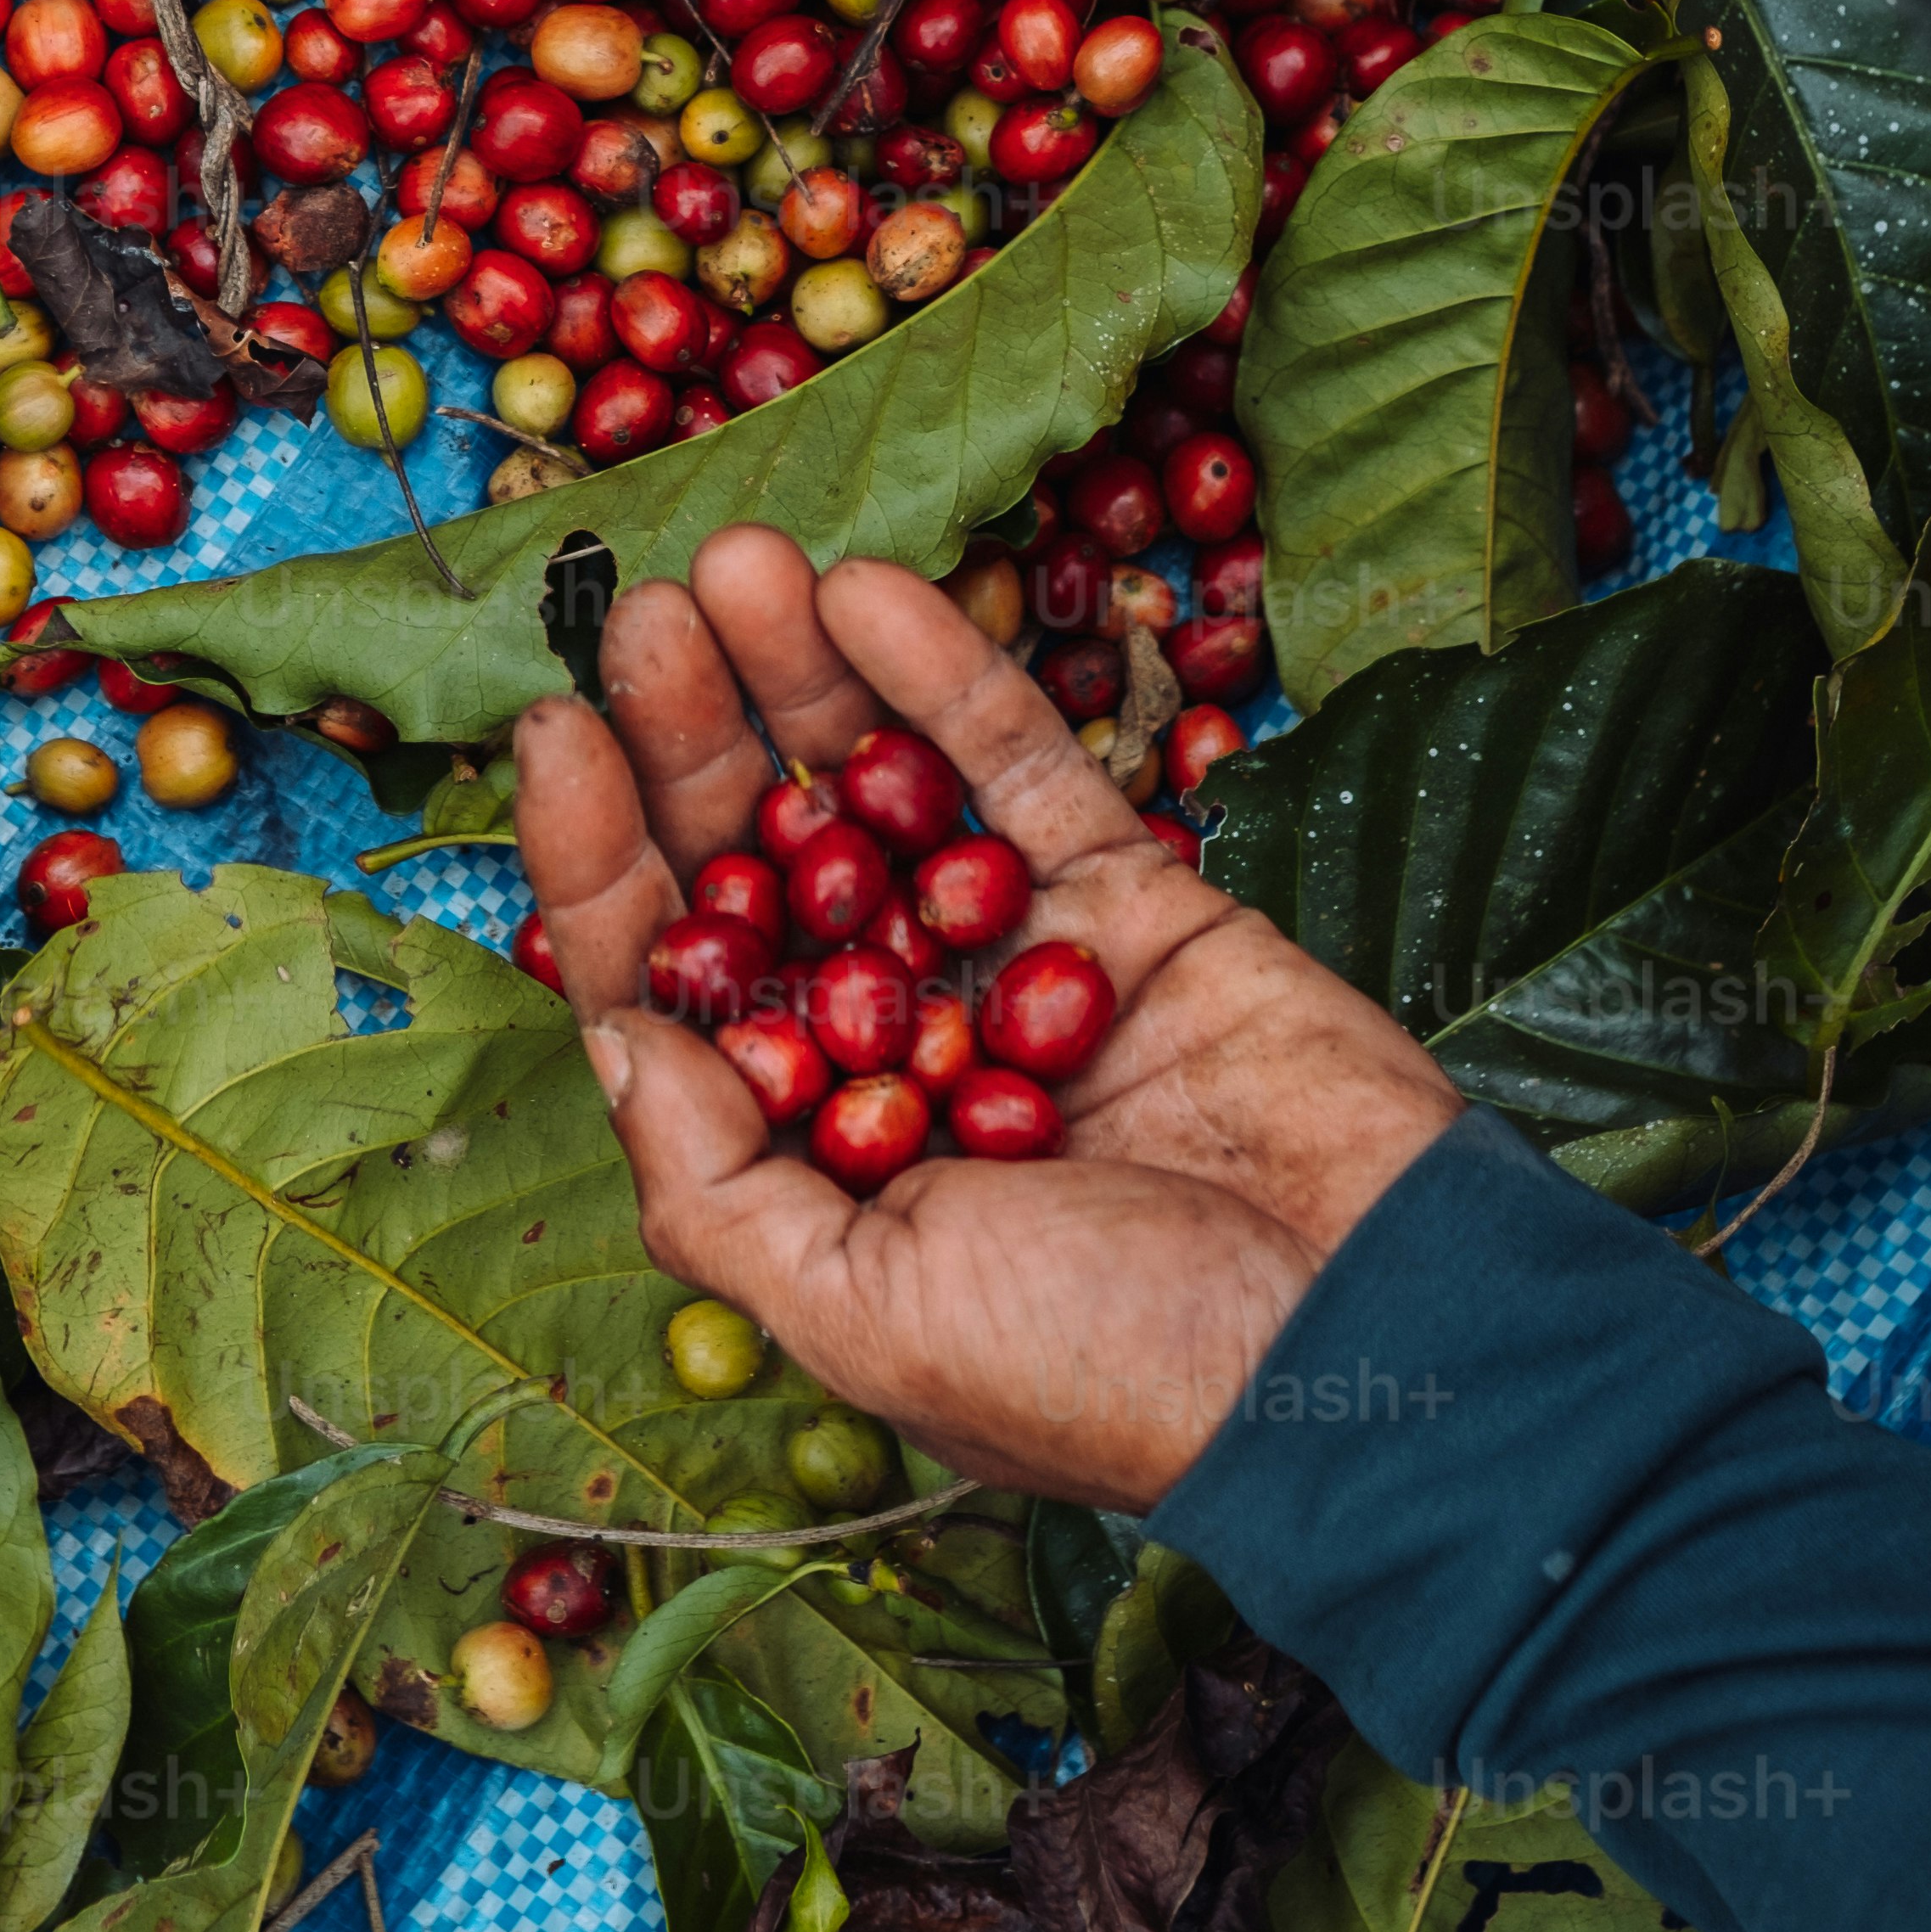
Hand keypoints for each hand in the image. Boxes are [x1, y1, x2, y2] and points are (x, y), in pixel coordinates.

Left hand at [513, 535, 1460, 1507]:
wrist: (1373, 1343)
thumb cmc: (1109, 1371)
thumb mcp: (864, 1313)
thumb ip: (718, 1186)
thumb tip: (615, 1038)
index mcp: (813, 1160)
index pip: (673, 982)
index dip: (603, 858)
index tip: (557, 732)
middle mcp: (898, 1050)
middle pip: (759, 865)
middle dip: (693, 735)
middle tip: (648, 611)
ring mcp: (1012, 965)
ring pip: (877, 795)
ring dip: (800, 680)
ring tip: (738, 560)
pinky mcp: (1127, 901)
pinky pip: (1015, 770)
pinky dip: (940, 679)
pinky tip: (865, 588)